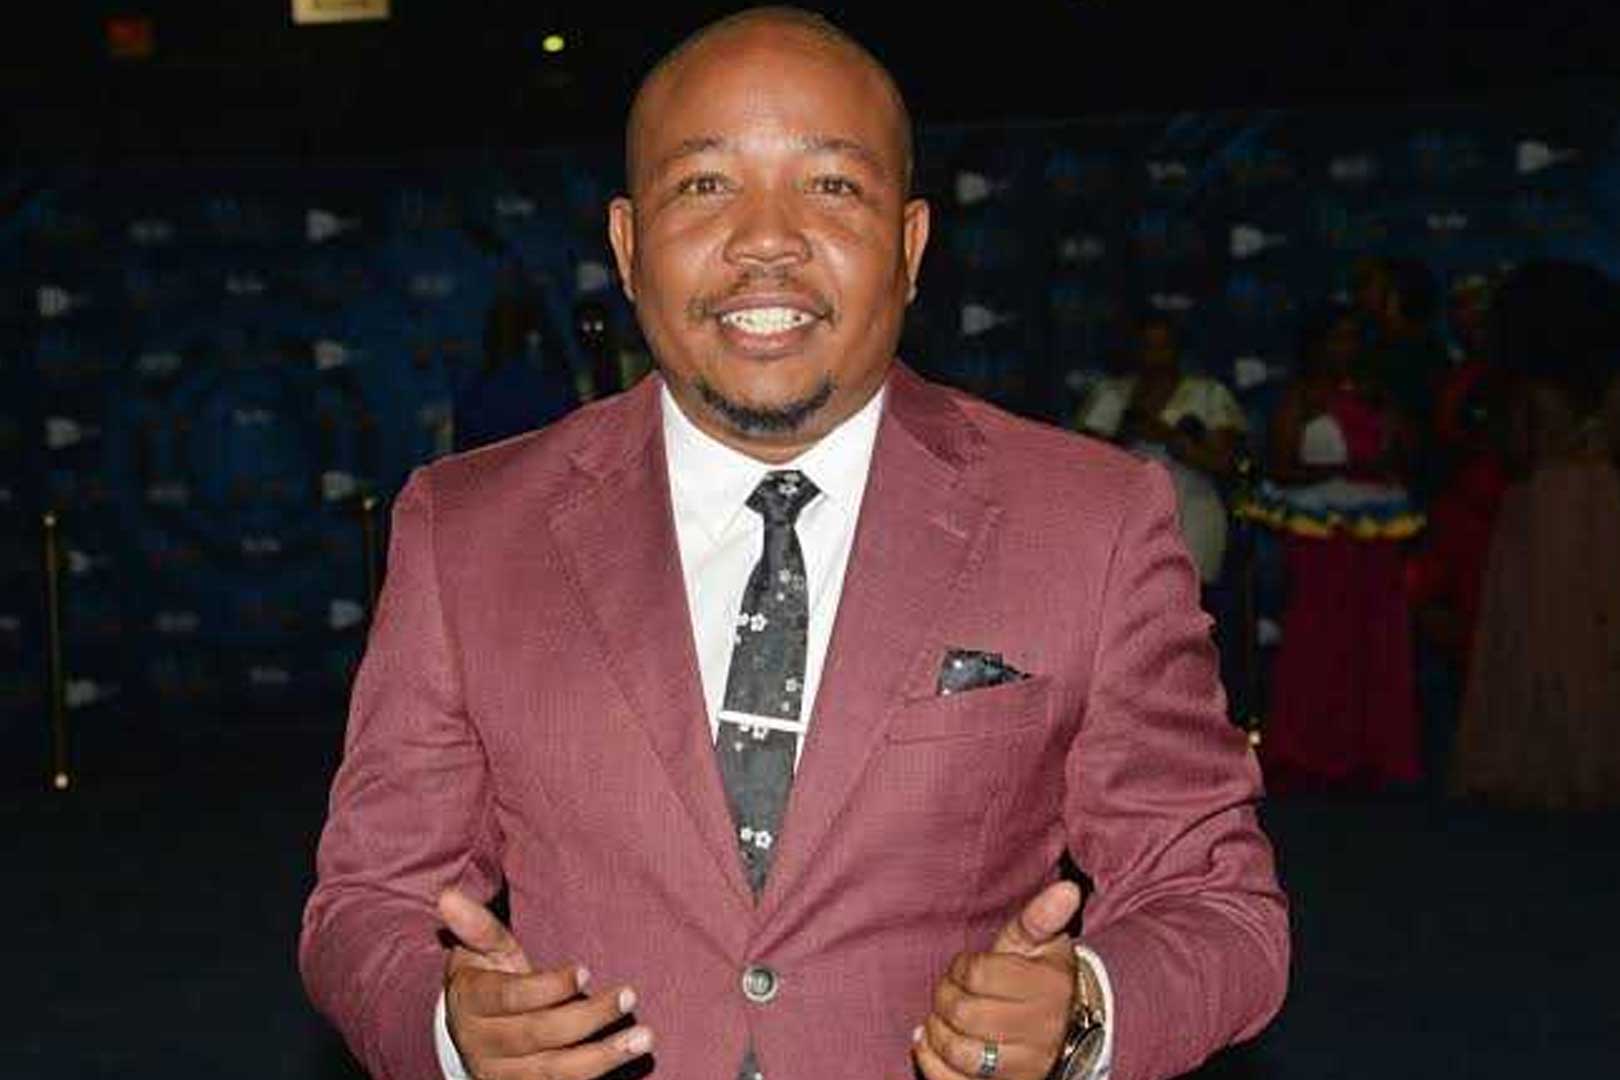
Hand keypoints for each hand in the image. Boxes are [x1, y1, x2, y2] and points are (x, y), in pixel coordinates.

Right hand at [439, 888, 653, 1079]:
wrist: (468, 1033)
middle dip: (588, 1018)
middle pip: (538, 1036)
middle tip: (631, 996)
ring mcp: (502, 1075)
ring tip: (644, 1038)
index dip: (548, 988)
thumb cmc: (487, 978)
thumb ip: (476, 926)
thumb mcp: (480, 950)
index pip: (510, 999)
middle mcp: (483, 1045)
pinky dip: (595, 1077)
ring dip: (603, 1057)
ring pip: (555, 1072)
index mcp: (472, 1003)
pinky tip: (627, 1061)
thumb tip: (446, 896)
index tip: (587, 971)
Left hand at [913, 881, 1081, 1079]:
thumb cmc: (1038, 978)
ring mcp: (1025, 1066)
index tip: (966, 968)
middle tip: (949, 991)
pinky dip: (933, 1064)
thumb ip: (1042, 917)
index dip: (961, 968)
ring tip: (941, 1017)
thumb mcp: (1038, 944)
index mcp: (1048, 987)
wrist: (1063, 1028)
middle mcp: (1041, 1031)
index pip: (979, 975)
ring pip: (962, 1054)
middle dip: (945, 998)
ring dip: (938, 1032)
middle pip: (965, 1015)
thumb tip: (1067, 888)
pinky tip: (928, 1043)